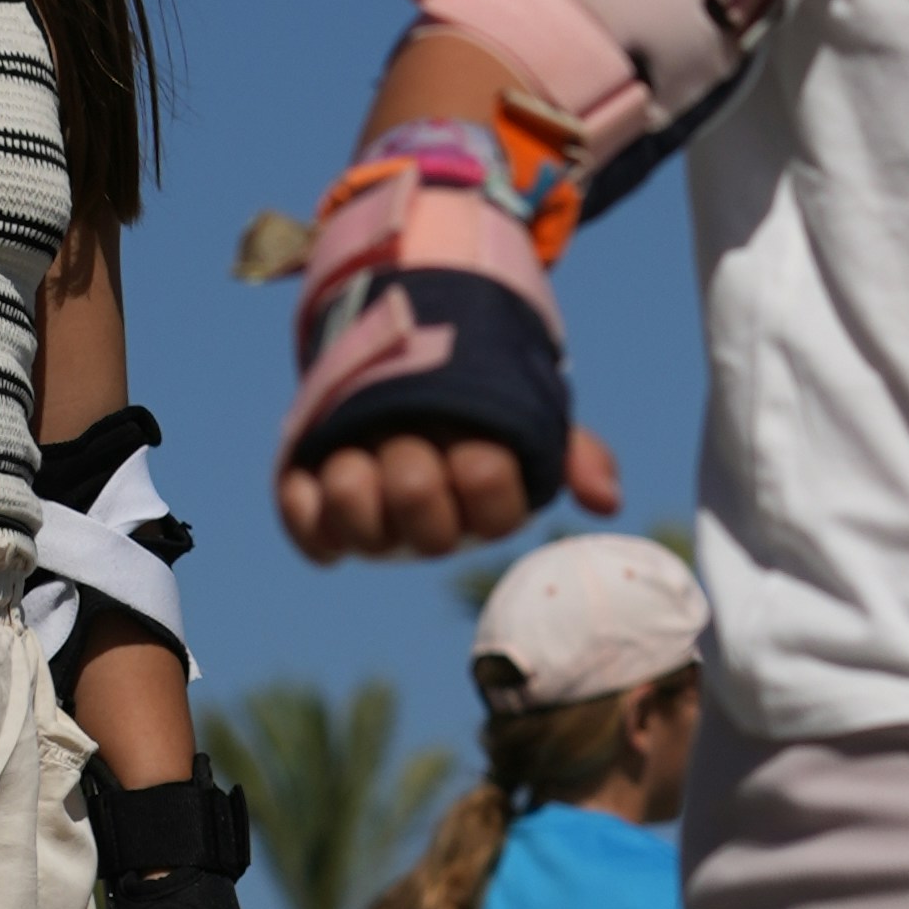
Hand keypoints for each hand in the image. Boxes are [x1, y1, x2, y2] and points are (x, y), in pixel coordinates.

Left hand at [277, 409, 623, 565]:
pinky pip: (306, 531)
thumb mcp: (526, 409)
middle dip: (414, 463)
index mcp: (485, 508)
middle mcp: (431, 529)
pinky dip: (302, 502)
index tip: (474, 434)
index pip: (495, 507)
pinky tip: (313, 470)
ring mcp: (375, 528)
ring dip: (356, 479)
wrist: (400, 376)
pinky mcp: (321, 520)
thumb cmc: (471, 404)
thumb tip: (606, 500)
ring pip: (361, 524)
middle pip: (424, 515)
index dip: (482, 468)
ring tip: (356, 448)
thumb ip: (572, 449)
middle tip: (410, 428)